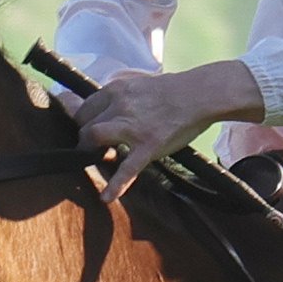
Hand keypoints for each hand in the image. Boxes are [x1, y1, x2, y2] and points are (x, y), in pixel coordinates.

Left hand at [72, 59, 265, 195]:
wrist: (200, 95)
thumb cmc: (173, 91)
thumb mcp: (138, 83)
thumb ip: (121, 96)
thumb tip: (108, 106)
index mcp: (116, 90)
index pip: (85, 107)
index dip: (83, 122)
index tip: (87, 131)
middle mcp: (119, 105)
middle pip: (85, 124)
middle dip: (85, 139)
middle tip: (93, 148)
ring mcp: (132, 127)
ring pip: (94, 137)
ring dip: (90, 151)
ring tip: (97, 161)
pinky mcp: (148, 146)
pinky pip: (126, 168)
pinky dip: (115, 185)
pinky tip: (107, 198)